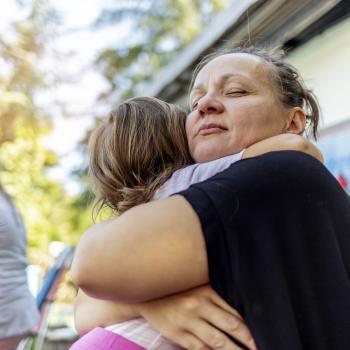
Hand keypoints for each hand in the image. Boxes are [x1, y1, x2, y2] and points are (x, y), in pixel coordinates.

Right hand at [137, 285, 255, 349]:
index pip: (235, 310)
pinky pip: (199, 349)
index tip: (264, 334)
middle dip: (249, 341)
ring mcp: (189, 320)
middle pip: (231, 326)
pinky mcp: (178, 333)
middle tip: (262, 349)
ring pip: (218, 342)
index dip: (250, 326)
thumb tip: (238, 313)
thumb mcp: (197, 286)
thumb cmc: (177, 288)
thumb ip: (216, 296)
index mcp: (207, 291)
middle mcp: (200, 305)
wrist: (147, 293)